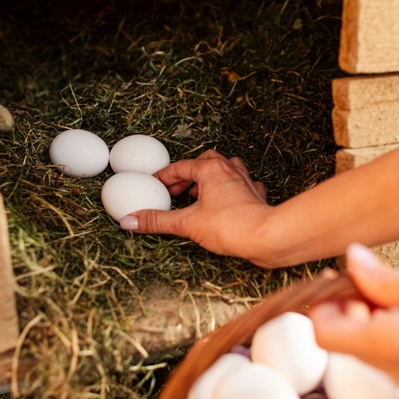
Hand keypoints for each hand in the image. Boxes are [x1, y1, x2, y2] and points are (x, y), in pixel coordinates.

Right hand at [121, 150, 277, 265]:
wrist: (267, 236)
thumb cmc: (231, 226)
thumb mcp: (187, 224)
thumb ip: (158, 221)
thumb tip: (131, 221)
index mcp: (211, 170)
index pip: (180, 167)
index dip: (164, 177)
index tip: (155, 185)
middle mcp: (229, 170)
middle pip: (205, 161)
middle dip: (188, 174)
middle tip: (177, 191)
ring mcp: (245, 182)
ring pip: (227, 169)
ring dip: (211, 178)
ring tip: (199, 193)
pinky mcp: (257, 197)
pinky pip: (244, 185)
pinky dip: (232, 190)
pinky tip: (228, 202)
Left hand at [310, 244, 398, 398]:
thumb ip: (387, 278)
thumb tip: (352, 263)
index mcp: (397, 344)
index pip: (325, 335)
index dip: (325, 305)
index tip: (345, 282)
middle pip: (351, 348)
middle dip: (355, 314)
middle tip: (381, 280)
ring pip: (381, 358)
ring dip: (384, 328)